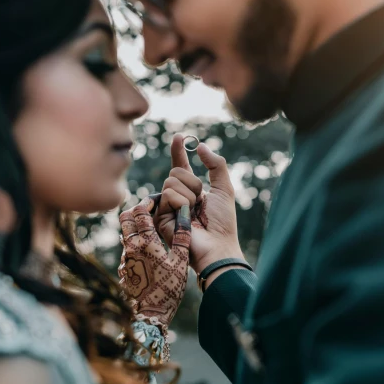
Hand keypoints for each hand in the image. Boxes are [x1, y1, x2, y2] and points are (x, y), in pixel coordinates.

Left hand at [118, 195, 190, 330]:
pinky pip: (126, 249)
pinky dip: (135, 243)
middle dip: (137, 210)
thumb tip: (184, 215)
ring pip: (125, 233)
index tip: (158, 201)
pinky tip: (148, 251)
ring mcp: (124, 258)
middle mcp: (131, 247)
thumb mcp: (181, 263)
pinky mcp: (123, 269)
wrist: (150, 315)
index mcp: (146, 242)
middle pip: (125, 217)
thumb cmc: (168, 288)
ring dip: (135, 227)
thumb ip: (182, 237)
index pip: (140, 212)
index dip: (148, 203)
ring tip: (152, 230)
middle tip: (151, 211)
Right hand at [158, 134, 244, 275]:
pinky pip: (169, 194)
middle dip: (193, 183)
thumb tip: (200, 145)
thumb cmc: (223, 222)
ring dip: (189, 195)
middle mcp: (176, 197)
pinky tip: (186, 217)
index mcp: (191, 190)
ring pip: (171, 181)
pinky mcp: (159, 216)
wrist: (218, 246)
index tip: (179, 136)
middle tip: (200, 201)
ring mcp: (167, 206)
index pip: (181, 166)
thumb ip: (216, 165)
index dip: (179, 151)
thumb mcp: (224, 188)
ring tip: (194, 212)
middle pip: (176, 171)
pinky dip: (182, 203)